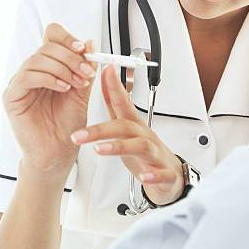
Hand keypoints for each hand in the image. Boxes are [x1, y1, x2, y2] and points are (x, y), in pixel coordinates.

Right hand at [3, 23, 97, 178]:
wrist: (59, 151)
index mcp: (50, 66)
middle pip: (47, 46)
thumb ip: (86, 67)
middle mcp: (34, 71)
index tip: (85, 49)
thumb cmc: (69, 124)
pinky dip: (48, 78)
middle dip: (71, 57)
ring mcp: (21, 83)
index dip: (68, 39)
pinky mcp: (12, 96)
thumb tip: (90, 42)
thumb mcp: (83, 90)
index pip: (52, 37)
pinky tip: (63, 88)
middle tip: (86, 72)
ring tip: (77, 83)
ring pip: (38, 58)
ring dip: (63, 68)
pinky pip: (27, 76)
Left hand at [70, 64, 184, 205]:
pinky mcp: (165, 173)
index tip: (105, 71)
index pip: (123, 102)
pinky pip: (160, 173)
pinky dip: (153, 174)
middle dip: (100, 129)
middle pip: (125, 126)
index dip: (114, 86)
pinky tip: (143, 177)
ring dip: (121, 147)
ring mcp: (155, 154)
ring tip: (100, 150)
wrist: (172, 175)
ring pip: (141, 146)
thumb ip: (115, 103)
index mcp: (134, 125)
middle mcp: (145, 136)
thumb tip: (103, 78)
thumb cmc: (147, 149)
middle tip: (77, 135)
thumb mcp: (127, 125)